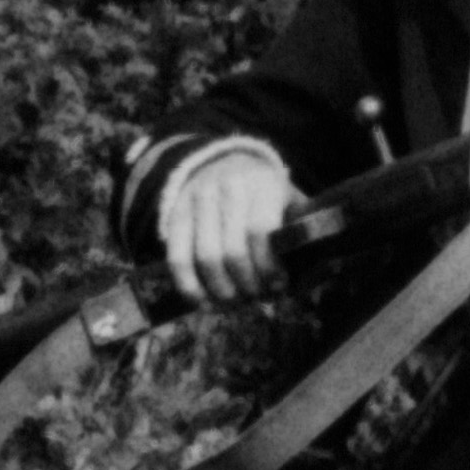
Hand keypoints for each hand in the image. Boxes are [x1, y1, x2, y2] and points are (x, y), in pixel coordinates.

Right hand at [152, 142, 293, 303]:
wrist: (225, 165)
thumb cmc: (265, 197)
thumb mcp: (288, 202)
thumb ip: (295, 234)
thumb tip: (294, 278)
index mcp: (261, 183)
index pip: (259, 231)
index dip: (268, 267)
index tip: (278, 286)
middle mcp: (226, 187)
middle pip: (233, 251)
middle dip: (247, 284)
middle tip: (257, 298)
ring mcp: (196, 200)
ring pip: (206, 259)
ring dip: (222, 291)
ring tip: (236, 302)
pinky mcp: (174, 216)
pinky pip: (178, 260)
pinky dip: (190, 288)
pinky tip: (205, 303)